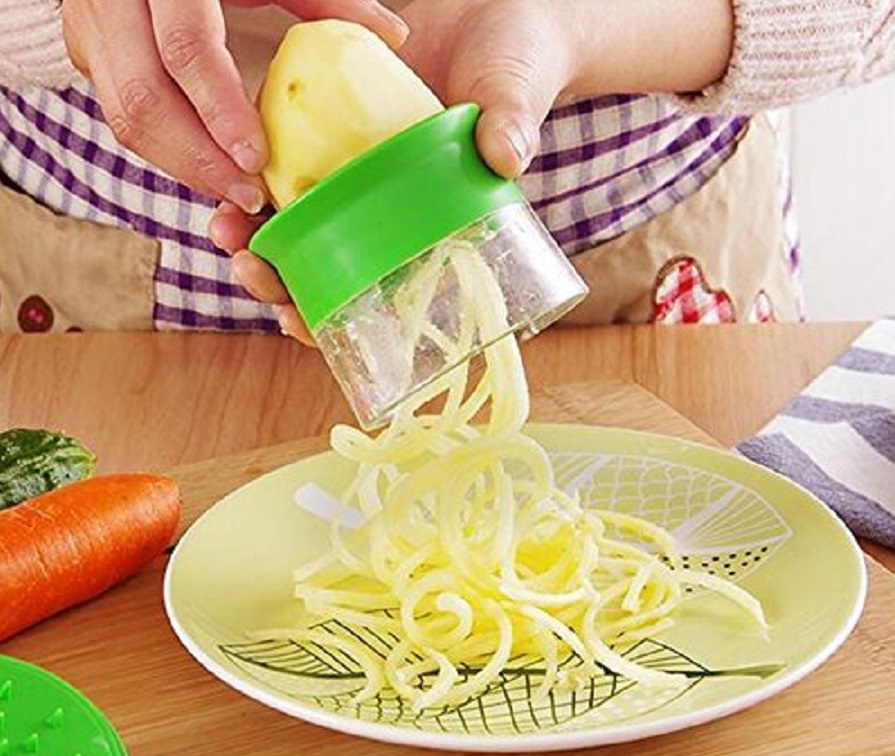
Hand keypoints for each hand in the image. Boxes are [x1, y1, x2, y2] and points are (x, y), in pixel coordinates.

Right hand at [62, 0, 408, 213]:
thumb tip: (393, 36)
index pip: (184, 49)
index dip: (219, 110)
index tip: (256, 160)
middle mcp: (113, 4)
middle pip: (140, 100)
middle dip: (197, 161)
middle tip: (248, 197)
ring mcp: (91, 31)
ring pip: (123, 119)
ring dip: (182, 166)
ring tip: (234, 193)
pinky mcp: (88, 55)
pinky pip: (122, 118)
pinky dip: (169, 151)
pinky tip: (210, 169)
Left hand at [213, 0, 733, 340]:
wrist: (496, 12)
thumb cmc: (518, 64)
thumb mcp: (515, 95)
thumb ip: (511, 123)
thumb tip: (507, 154)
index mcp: (425, 227)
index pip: (378, 294)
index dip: (334, 320)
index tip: (297, 324)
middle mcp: (383, 208)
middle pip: (320, 268)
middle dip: (276, 280)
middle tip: (250, 267)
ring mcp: (351, 171)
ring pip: (290, 224)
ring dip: (250, 235)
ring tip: (224, 226)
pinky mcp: (326, 123)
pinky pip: (281, 160)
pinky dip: (249, 175)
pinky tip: (226, 175)